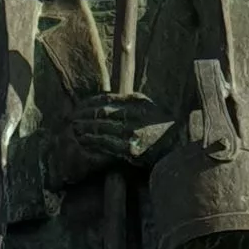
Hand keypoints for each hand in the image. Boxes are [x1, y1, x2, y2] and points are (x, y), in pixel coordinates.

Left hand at [45, 94, 173, 188]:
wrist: (177, 150)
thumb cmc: (161, 131)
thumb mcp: (149, 110)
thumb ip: (129, 104)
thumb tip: (104, 101)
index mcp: (139, 102)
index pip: (108, 98)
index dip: (90, 102)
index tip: (80, 105)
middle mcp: (136, 115)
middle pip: (102, 112)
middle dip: (84, 115)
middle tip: (72, 118)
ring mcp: (133, 133)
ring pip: (101, 128)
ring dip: (85, 128)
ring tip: (74, 129)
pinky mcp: (131, 150)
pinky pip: (106, 144)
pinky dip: (93, 142)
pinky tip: (84, 141)